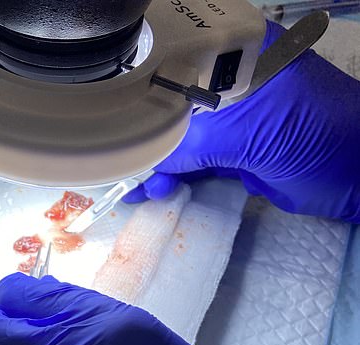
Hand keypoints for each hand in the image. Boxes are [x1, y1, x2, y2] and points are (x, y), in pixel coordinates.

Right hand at [124, 21, 359, 222]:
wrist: (356, 177)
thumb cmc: (313, 135)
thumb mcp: (247, 133)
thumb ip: (190, 145)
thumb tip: (143, 164)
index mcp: (237, 53)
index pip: (174, 62)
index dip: (140, 89)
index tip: (110, 114)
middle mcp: (230, 79)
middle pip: (171, 102)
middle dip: (143, 134)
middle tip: (116, 158)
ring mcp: (231, 117)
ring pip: (179, 135)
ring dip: (155, 162)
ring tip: (133, 185)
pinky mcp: (233, 148)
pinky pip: (192, 160)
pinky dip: (172, 176)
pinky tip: (151, 189)